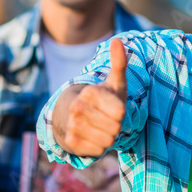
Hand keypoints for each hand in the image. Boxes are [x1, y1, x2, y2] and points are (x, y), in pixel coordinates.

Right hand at [56, 39, 127, 157]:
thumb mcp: (114, 82)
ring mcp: (72, 126)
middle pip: (115, 128)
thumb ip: (118, 63)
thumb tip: (117, 40)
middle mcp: (77, 109)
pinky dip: (99, 147)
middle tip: (106, 118)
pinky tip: (91, 137)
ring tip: (99, 127)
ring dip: (108, 137)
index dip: (121, 112)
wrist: (71, 116)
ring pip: (108, 141)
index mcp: (89, 93)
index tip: (112, 107)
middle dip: (115, 125)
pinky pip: (98, 151)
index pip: (121, 112)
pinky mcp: (70, 143)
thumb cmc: (101, 100)